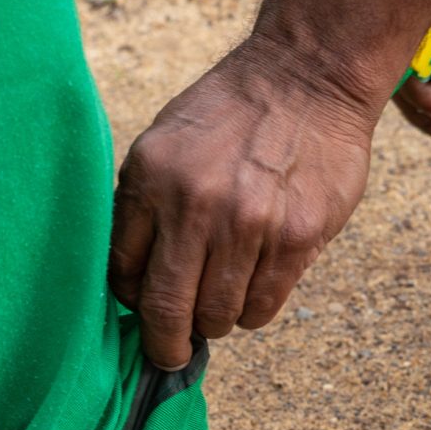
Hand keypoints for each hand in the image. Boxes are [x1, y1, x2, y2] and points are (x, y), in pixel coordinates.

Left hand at [110, 34, 385, 370]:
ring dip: (216, 321)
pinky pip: (262, 307)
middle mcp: (194, 204)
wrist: (307, 76)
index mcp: (150, 177)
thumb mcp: (166, 142)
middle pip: (166, 309)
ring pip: (218, 316)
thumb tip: (131, 280)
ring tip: (220, 303)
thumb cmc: (231, 112)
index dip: (132, 302)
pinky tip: (253, 287)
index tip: (143, 307)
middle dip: (165, 344)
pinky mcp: (296, 238)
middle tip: (170, 353)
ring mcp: (248, 224)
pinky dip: (252, 311)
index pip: (123, 273)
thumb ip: (146, 204)